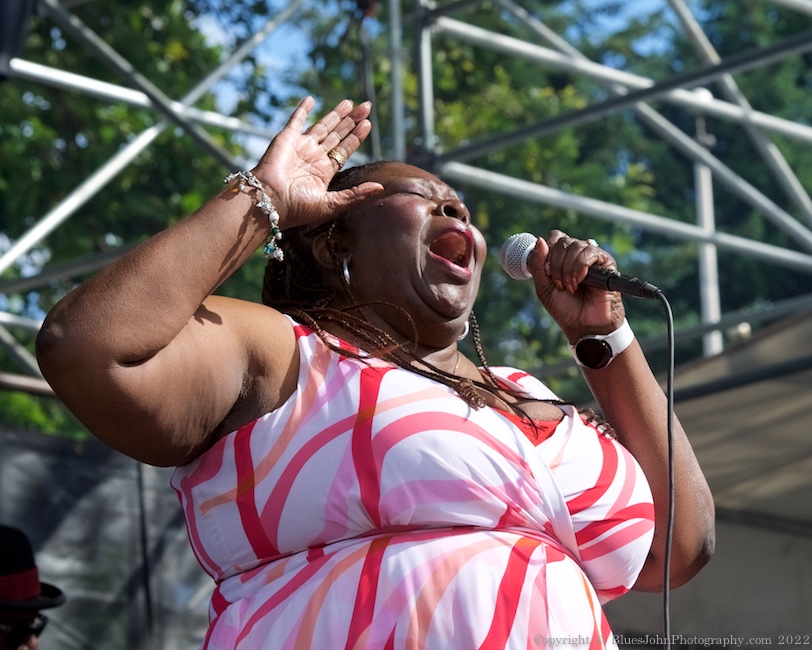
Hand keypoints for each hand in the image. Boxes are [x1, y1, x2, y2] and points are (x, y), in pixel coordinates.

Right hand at [252, 96, 383, 229]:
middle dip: (351, 121)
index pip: (344, 150)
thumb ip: (356, 194)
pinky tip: (311, 99)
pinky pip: (296, 120)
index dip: (356, 137)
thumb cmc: (299, 208)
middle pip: (337, 135)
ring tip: (350, 103)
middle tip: (366, 107)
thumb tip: (380, 187)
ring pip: (322, 126)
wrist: (270, 201)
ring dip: (336, 114)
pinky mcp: (286, 138)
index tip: (368, 124)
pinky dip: (302, 109)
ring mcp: (300, 147)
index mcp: (324, 172)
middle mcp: (314, 158)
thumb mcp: (333, 204)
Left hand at [525, 229, 625, 340]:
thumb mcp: (543, 287)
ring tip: (570, 287)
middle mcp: (577, 254)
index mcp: (562, 257)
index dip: (547, 250)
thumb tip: (539, 240)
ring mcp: (591, 257)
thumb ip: (537, 265)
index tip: (546, 272)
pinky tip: (579, 282)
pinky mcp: (606, 262)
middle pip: (563, 241)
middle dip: (556, 265)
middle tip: (559, 284)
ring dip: (567, 269)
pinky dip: (579, 267)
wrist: (585, 325)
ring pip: (575, 245)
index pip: (554, 237)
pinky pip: (590, 252)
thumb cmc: (565, 308)